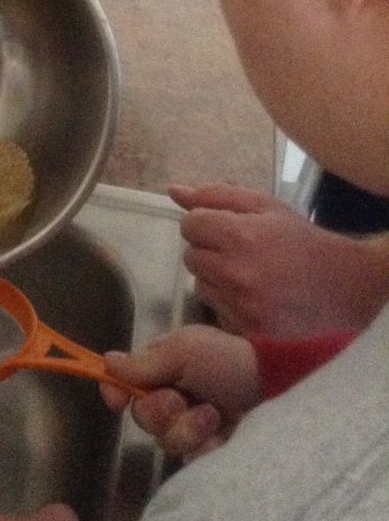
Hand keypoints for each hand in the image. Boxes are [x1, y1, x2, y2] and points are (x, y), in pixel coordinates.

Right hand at [100, 324, 260, 459]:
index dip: (116, 392)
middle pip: (141, 415)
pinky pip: (189, 457)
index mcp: (161, 366)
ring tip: (212, 416)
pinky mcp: (207, 449)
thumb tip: (106, 361)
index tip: (118, 402)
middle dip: (158, 411)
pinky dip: (203, 445)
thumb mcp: (184, 351)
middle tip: (180, 400)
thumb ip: (144, 362)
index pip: (123, 381)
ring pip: (163, 439)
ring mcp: (189, 424)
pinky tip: (220, 435)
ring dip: (186, 427)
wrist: (278, 391)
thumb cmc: (228, 361)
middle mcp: (171, 395)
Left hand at [170, 183, 388, 334]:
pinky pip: (216, 309)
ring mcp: (239, 305)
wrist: (346, 288)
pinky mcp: (245, 330)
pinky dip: (228, 303)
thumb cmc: (302, 241)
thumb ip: (216, 196)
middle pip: (190, 256)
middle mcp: (234, 272)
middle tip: (240, 252)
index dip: (205, 224)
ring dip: (216, 278)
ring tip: (249, 275)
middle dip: (209, 250)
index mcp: (238, 236)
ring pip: (200, 284)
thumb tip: (174, 191)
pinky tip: (254, 297)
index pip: (190, 225)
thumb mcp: (265, 207)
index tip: (225, 228)